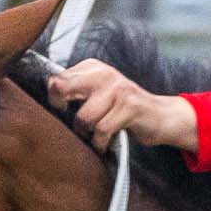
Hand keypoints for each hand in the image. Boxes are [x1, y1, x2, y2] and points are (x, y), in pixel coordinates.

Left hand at [46, 60, 196, 154]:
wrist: (161, 116)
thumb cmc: (124, 110)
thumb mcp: (98, 93)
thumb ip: (75, 89)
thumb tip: (49, 88)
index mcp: (93, 67)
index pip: (58, 78)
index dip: (55, 98)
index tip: (63, 109)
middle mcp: (104, 73)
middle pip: (63, 88)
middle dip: (61, 108)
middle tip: (73, 122)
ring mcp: (118, 89)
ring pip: (84, 117)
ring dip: (87, 132)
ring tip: (96, 134)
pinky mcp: (130, 107)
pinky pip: (102, 130)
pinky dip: (100, 142)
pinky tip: (104, 143)